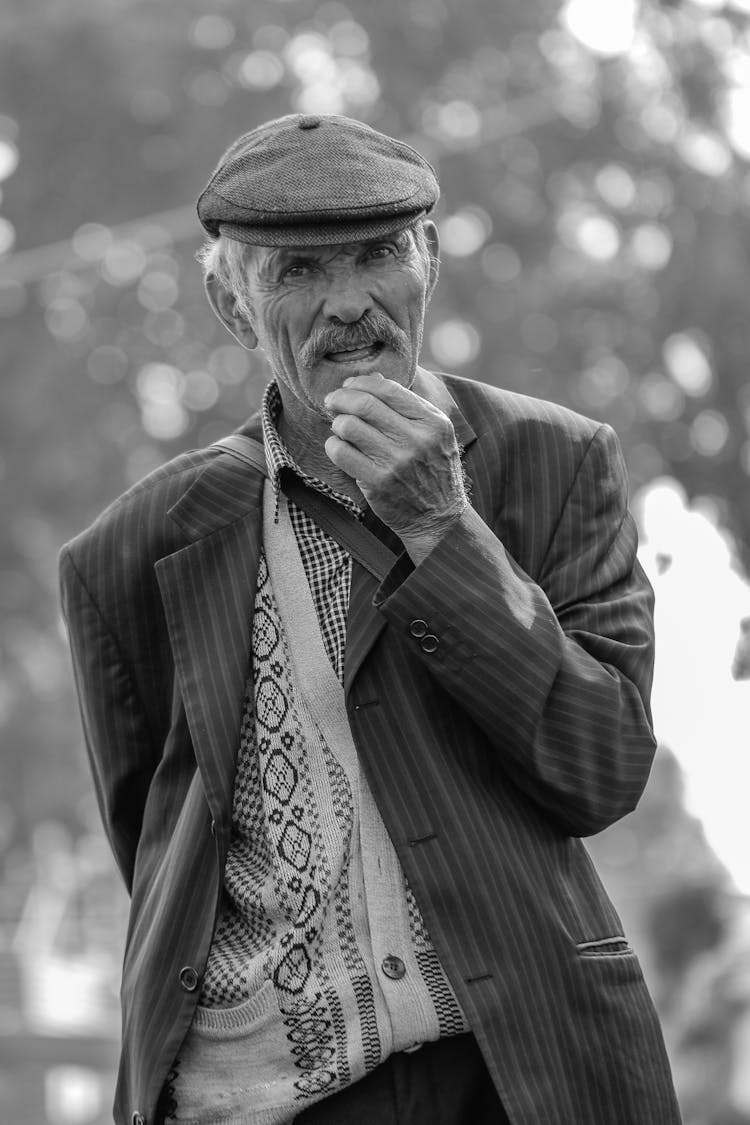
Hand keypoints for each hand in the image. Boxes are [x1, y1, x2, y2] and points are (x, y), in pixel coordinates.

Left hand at [324, 372, 467, 560]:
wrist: (439, 518)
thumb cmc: (432, 470)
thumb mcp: (434, 433)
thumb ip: (406, 405)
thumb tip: (372, 377)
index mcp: (433, 422)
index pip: (387, 389)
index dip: (360, 383)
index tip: (348, 386)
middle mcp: (417, 440)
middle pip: (364, 404)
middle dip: (340, 398)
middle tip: (332, 402)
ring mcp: (397, 462)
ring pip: (348, 426)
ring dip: (337, 424)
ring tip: (340, 429)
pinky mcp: (378, 483)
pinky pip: (341, 453)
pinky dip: (333, 446)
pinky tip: (339, 448)